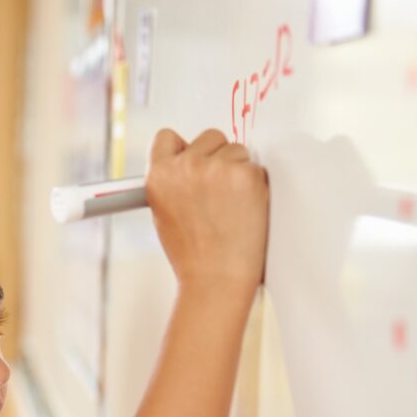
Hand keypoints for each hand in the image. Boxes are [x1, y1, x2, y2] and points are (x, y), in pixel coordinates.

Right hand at [145, 128, 269, 293]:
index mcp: (159, 175)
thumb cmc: (193, 255)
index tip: (194, 162)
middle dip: (217, 157)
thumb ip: (174, 181)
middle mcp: (185, 166)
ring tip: (232, 206)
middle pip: (210, 137)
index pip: (168, 137)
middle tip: (219, 193)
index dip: (184, 149)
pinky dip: (256, 185)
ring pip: (237, 150)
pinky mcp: (246, 174)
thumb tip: (194, 159)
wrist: (216, 280)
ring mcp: (217, 168)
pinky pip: (257, 167)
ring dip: (239, 170)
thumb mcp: (164, 213)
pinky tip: (246, 209)